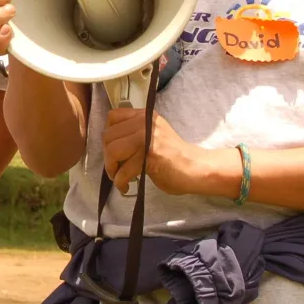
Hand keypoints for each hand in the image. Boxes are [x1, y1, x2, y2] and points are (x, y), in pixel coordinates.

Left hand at [102, 108, 222, 196]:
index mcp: (144, 116)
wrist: (195, 168)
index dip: (108, 135)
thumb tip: (109, 146)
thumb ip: (133, 134)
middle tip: (115, 168)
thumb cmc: (173, 157)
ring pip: (112, 151)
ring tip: (118, 178)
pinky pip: (123, 169)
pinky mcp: (149, 155)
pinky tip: (126, 186)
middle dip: (107, 156)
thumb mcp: (151, 136)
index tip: (112, 149)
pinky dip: (120, 181)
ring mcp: (146, 137)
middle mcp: (144, 122)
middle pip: (108, 136)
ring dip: (111, 168)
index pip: (113, 116)